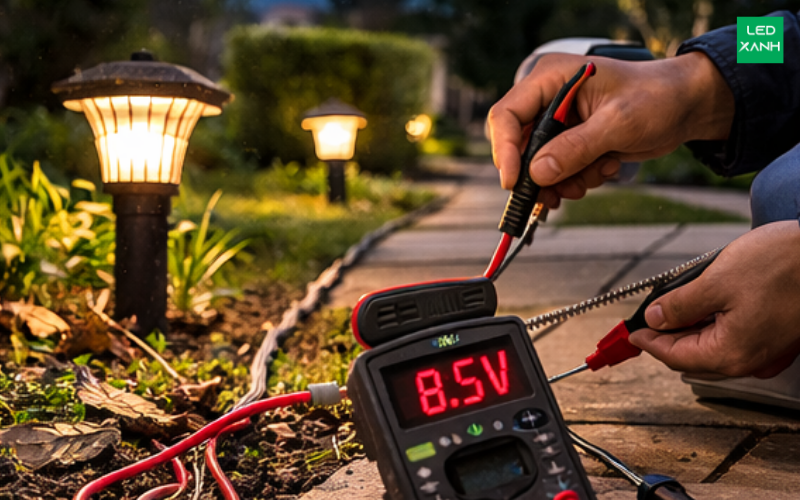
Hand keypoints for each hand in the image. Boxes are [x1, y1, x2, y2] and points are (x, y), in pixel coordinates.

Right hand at [487, 52, 733, 206]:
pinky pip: (557, 170)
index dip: (504, 150)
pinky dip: (576, 179)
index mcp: (551, 78)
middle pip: (517, 144)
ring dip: (562, 180)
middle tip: (554, 195)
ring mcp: (558, 122)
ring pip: (537, 164)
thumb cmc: (657, 97)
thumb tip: (539, 173)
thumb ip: (576, 148)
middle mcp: (548, 99)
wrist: (685, 105)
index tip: (514, 182)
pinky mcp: (571, 141)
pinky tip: (603, 168)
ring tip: (594, 175)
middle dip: (538, 173)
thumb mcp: (617, 123)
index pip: (507, 115)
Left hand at [629, 221, 799, 377]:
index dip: (648, 342)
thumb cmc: (785, 264)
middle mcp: (750, 360)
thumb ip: (680, 305)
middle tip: (646, 321)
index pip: (674, 356)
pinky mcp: (776, 337)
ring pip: (713, 347)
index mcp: (732, 352)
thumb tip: (655, 318)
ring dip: (690, 330)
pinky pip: (734, 338)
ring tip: (674, 307)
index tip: (630, 333)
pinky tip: (706, 305)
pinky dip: (713, 325)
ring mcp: (765, 351)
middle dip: (666, 338)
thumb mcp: (716, 281)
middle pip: (692, 356)